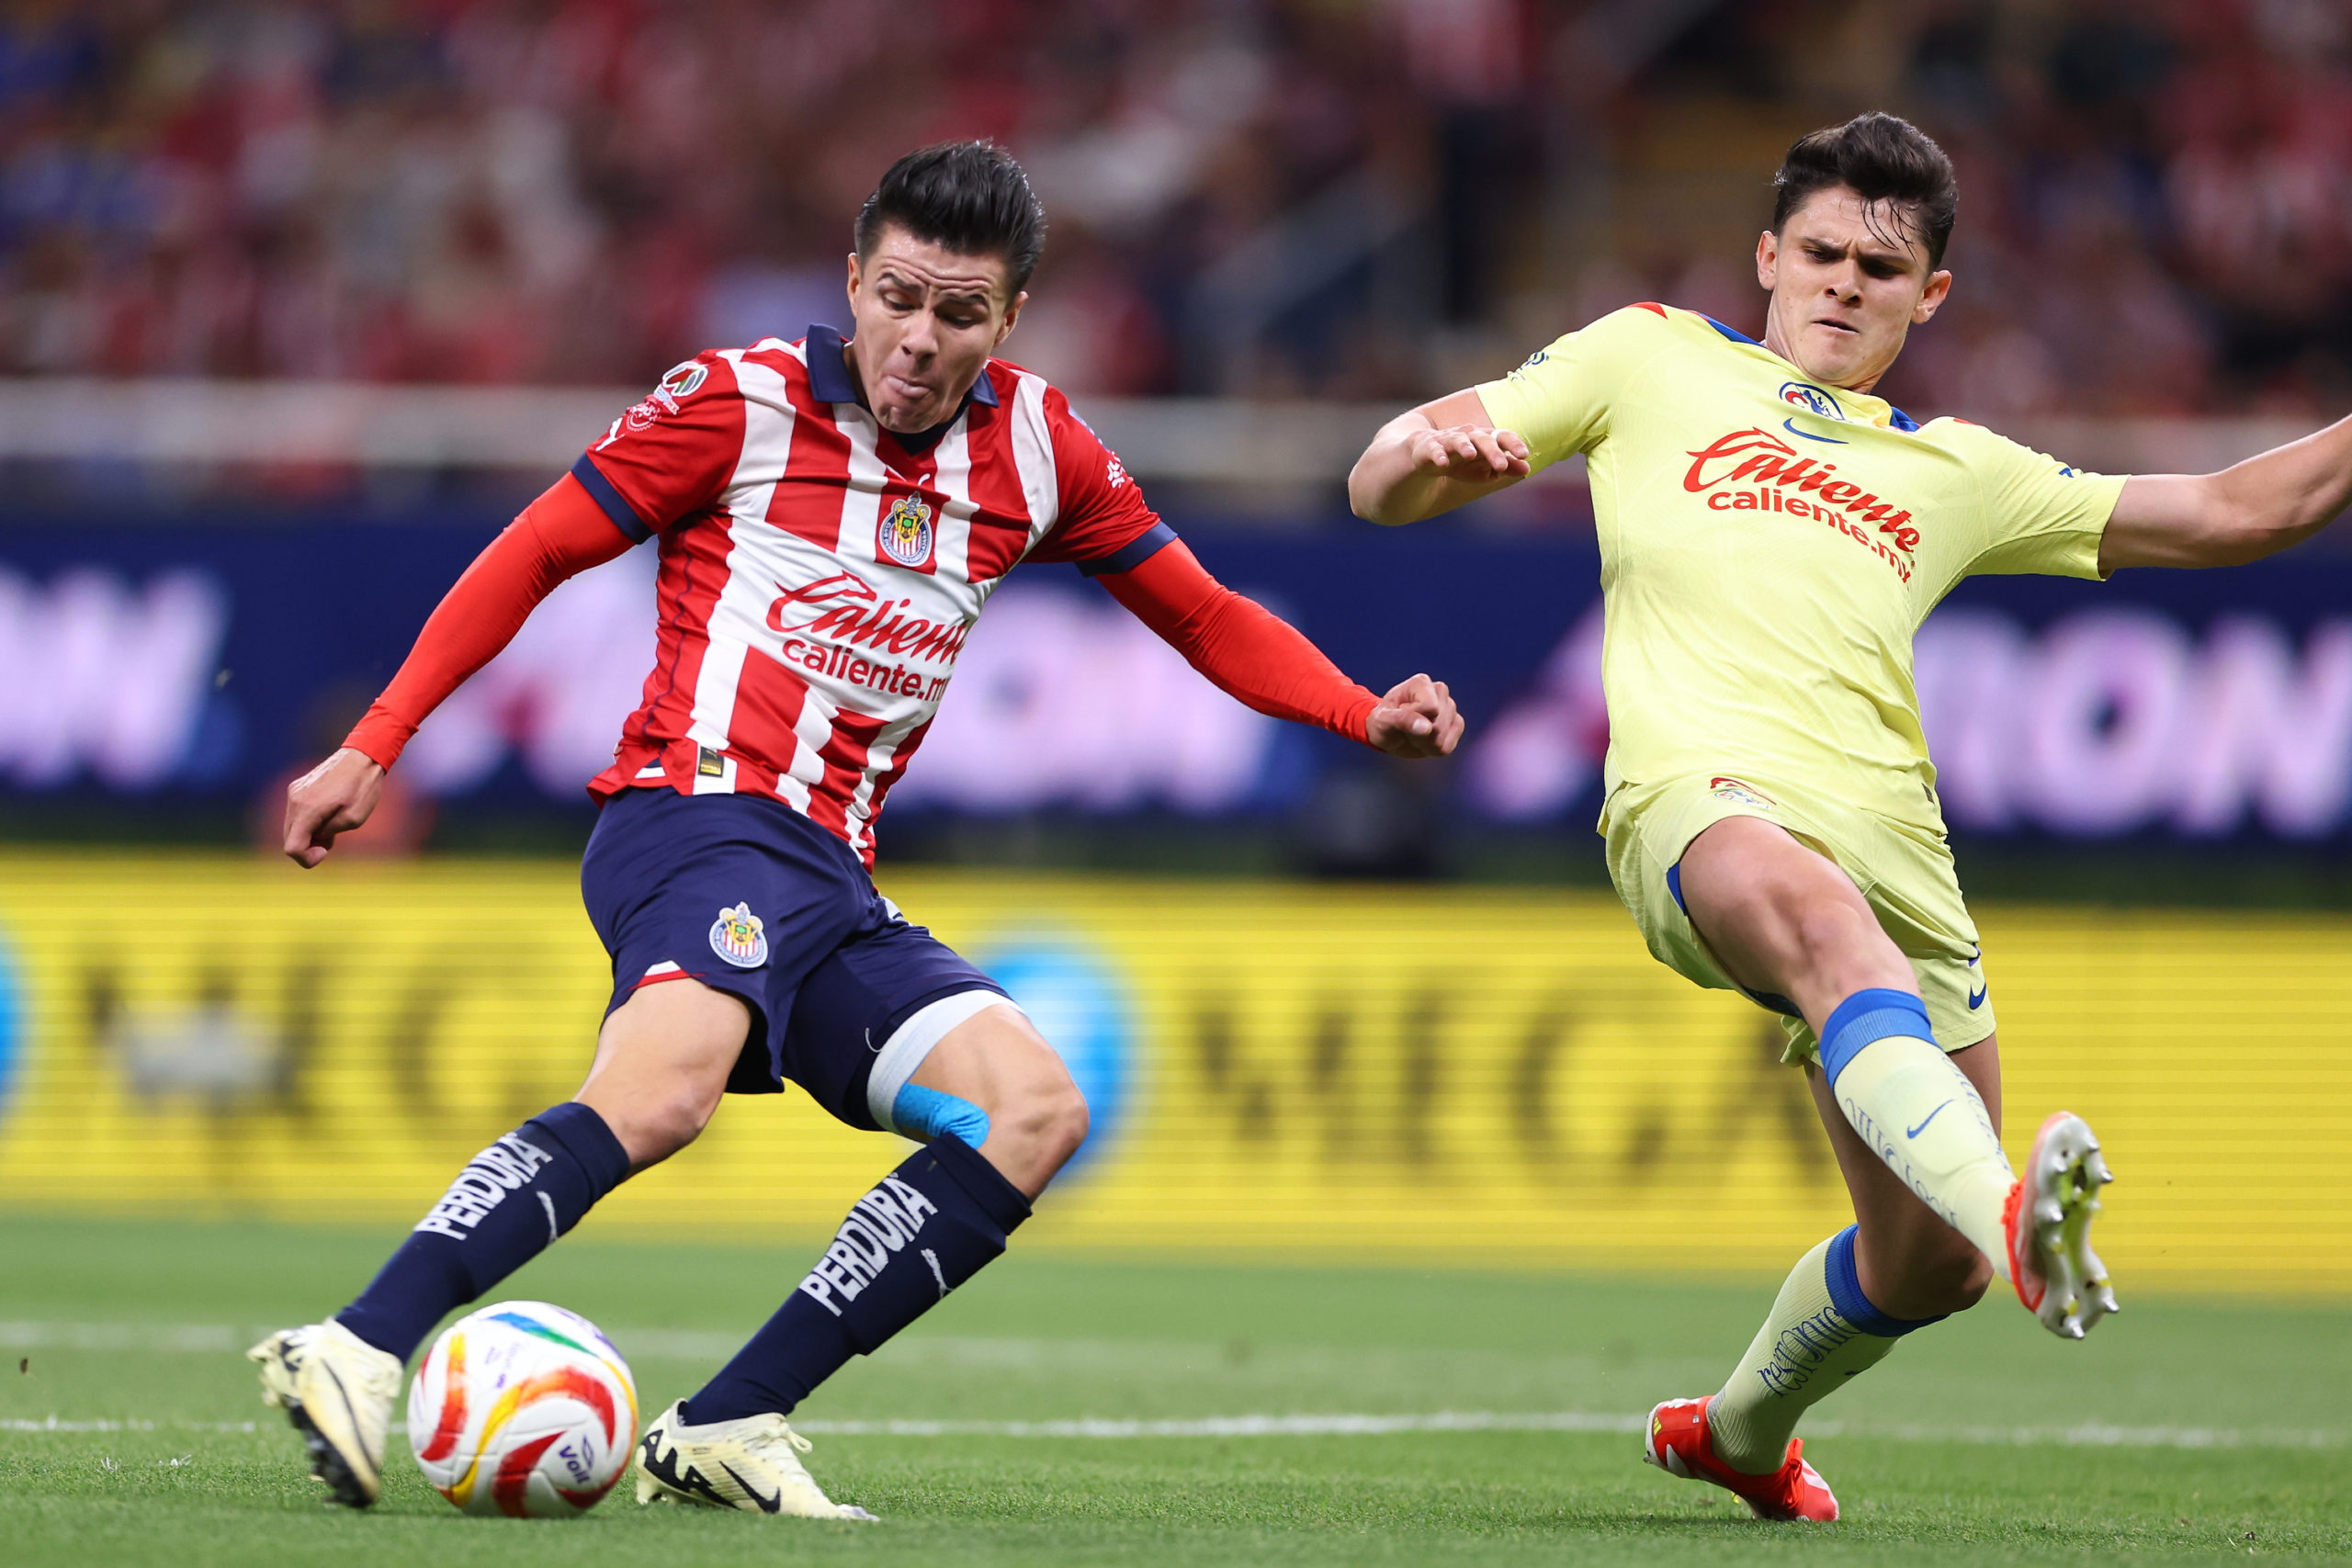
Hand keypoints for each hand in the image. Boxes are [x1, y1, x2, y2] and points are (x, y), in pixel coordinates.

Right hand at [283, 747, 385, 867]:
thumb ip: (328, 834)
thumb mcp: (353, 819)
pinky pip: (296, 814)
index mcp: (307, 809)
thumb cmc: (363, 788)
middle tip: (332, 840)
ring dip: (309, 834)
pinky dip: (308, 822)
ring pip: (292, 827)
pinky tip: (328, 815)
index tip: (326, 851)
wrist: (363, 756)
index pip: (291, 848)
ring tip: (333, 825)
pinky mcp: (297, 787)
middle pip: (289, 839)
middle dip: (308, 847)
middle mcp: (294, 800)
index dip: (307, 858)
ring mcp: (294, 792)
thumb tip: (313, 839)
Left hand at [1366, 673, 1463, 758]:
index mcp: (1420, 683)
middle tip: (1404, 728)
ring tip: (1413, 733)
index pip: (1430, 707)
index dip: (1414, 719)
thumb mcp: (1383, 721)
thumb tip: (1427, 728)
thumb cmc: (1383, 722)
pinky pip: (1448, 746)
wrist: (1389, 733)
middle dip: (1418, 734)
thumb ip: (1402, 720)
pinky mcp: (1456, 724)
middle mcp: (1439, 691)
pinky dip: (1432, 749)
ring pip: (1442, 737)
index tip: (1400, 716)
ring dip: (1423, 743)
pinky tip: (1424, 741)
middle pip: (1437, 725)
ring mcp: (1450, 707)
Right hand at [1404, 424, 1529, 483]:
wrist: (1423, 456)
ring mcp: (1445, 440)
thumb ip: (1505, 467)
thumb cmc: (1458, 461)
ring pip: (1456, 439)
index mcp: (1482, 440)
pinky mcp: (1425, 447)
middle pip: (1481, 438)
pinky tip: (1442, 463)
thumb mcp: (1483, 468)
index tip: (1524, 454)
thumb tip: (1527, 469)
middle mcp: (1465, 436)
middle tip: (1501, 465)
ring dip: (1464, 446)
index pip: (1500, 436)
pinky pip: (1432, 449)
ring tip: (1471, 454)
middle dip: (1491, 450)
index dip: (1512, 443)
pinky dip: (1437, 454)